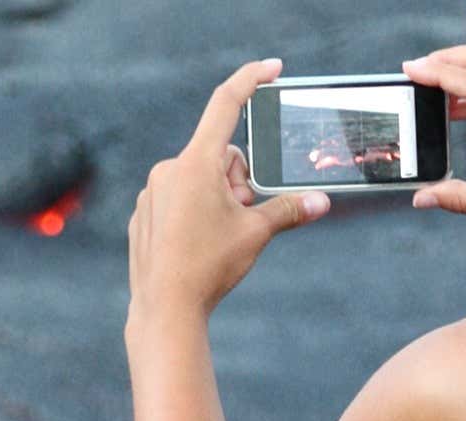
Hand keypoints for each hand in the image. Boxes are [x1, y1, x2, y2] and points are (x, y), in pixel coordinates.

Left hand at [128, 59, 330, 331]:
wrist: (165, 308)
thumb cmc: (210, 267)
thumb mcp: (256, 233)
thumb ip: (289, 209)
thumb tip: (321, 201)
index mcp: (196, 163)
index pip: (226, 105)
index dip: (251, 80)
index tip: (271, 68)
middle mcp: (169, 169)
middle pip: (221, 156)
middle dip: (239, 180)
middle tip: (241, 216)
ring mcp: (152, 191)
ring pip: (199, 178)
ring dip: (217, 196)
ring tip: (218, 235)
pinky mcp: (144, 212)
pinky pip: (178, 199)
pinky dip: (195, 212)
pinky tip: (196, 244)